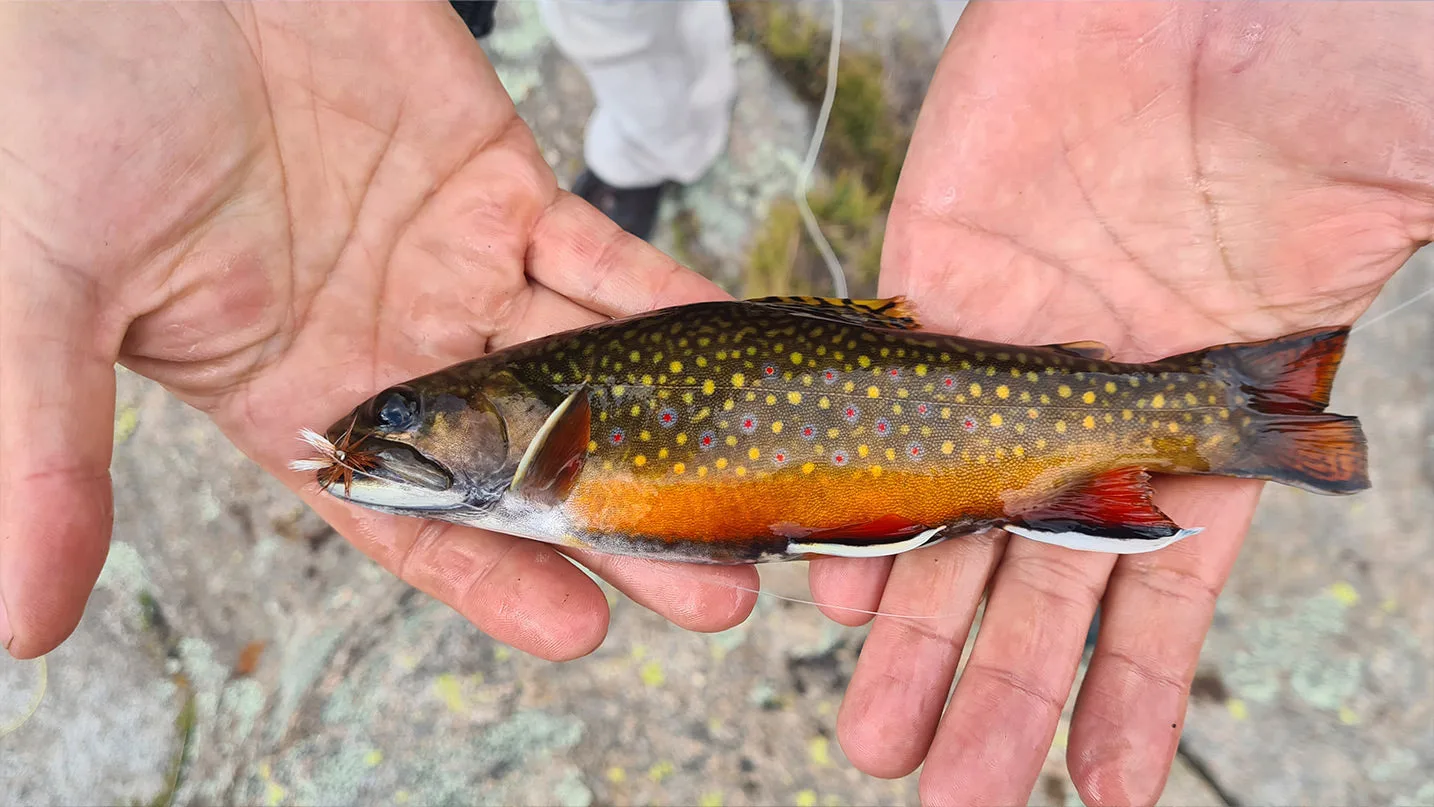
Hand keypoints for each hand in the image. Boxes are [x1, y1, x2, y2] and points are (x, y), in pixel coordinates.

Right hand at [0, 2, 755, 659]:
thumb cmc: (63, 107)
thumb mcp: (46, 284)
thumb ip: (48, 449)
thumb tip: (22, 621)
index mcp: (292, 394)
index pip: (408, 518)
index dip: (492, 578)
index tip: (580, 634)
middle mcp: (391, 347)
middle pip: (528, 458)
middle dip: (621, 525)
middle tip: (714, 591)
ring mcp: (454, 266)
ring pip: (584, 368)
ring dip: (672, 428)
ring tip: (755, 492)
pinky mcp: (500, 183)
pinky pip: (598, 254)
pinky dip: (661, 298)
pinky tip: (726, 345)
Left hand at [809, 2, 1433, 802]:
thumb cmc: (1318, 62)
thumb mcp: (1398, 198)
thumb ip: (1355, 368)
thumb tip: (1374, 444)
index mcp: (1202, 415)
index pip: (1162, 590)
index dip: (1134, 694)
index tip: (1106, 796)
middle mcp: (1090, 400)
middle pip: (1035, 581)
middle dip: (997, 693)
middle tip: (953, 794)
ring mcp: (997, 346)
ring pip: (939, 515)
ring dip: (911, 631)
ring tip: (876, 739)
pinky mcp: (921, 281)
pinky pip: (868, 407)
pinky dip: (850, 489)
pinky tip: (827, 583)